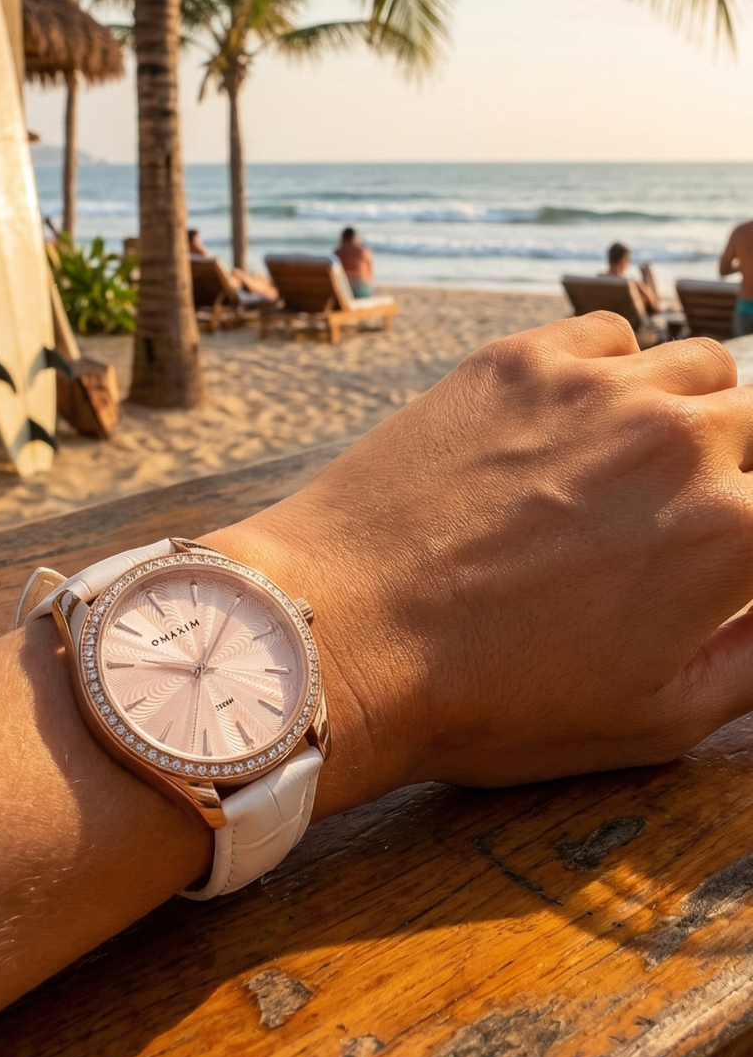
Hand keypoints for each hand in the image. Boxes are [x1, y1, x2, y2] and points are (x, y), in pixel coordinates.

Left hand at [206, 314, 752, 816]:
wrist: (345, 631)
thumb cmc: (489, 696)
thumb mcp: (653, 720)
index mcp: (732, 534)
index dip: (749, 537)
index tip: (724, 555)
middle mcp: (679, 439)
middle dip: (742, 470)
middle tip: (684, 517)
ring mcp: (596, 387)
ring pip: (699, 366)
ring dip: (693, 411)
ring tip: (640, 463)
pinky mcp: (518, 358)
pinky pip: (609, 336)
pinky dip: (615, 370)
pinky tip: (578, 419)